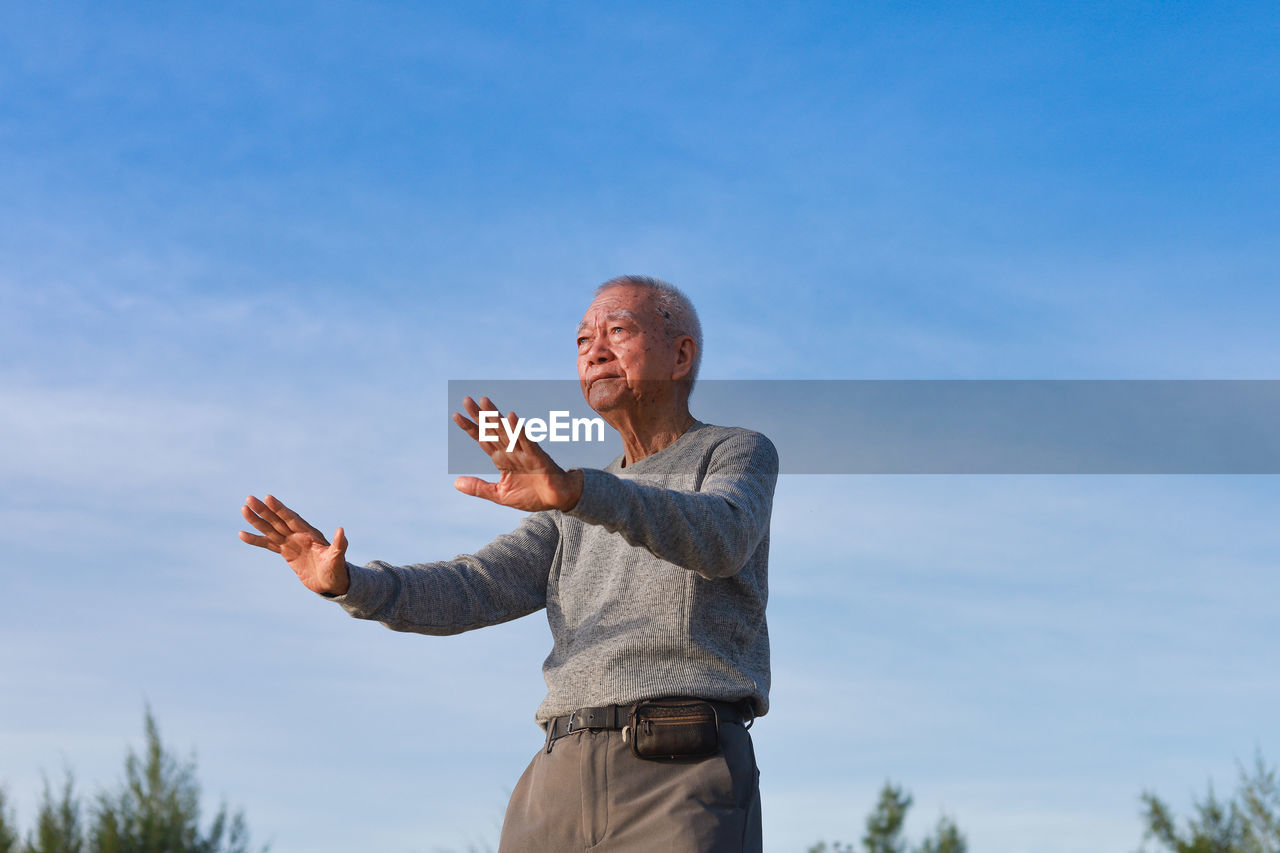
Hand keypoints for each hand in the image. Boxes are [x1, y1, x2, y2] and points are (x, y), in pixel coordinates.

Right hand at [238, 494, 349, 595]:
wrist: (331, 583)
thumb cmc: (337, 570)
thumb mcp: (337, 559)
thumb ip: (339, 545)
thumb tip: (341, 530)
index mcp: (310, 534)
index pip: (292, 518)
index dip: (280, 509)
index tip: (268, 498)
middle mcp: (299, 535)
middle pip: (278, 520)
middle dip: (264, 510)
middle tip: (249, 498)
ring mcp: (291, 543)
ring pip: (270, 529)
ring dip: (257, 520)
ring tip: (243, 509)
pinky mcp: (286, 552)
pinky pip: (268, 544)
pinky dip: (256, 539)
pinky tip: (242, 534)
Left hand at [451, 396, 583, 511]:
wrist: (557, 500)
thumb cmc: (531, 495)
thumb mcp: (500, 495)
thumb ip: (479, 488)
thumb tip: (455, 483)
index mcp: (501, 459)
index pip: (483, 439)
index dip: (470, 427)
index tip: (456, 415)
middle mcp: (511, 451)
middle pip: (492, 430)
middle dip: (479, 416)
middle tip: (466, 400)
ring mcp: (524, 452)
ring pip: (507, 431)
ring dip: (496, 417)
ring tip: (485, 402)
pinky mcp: (537, 456)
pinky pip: (526, 441)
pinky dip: (519, 430)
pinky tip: (511, 417)